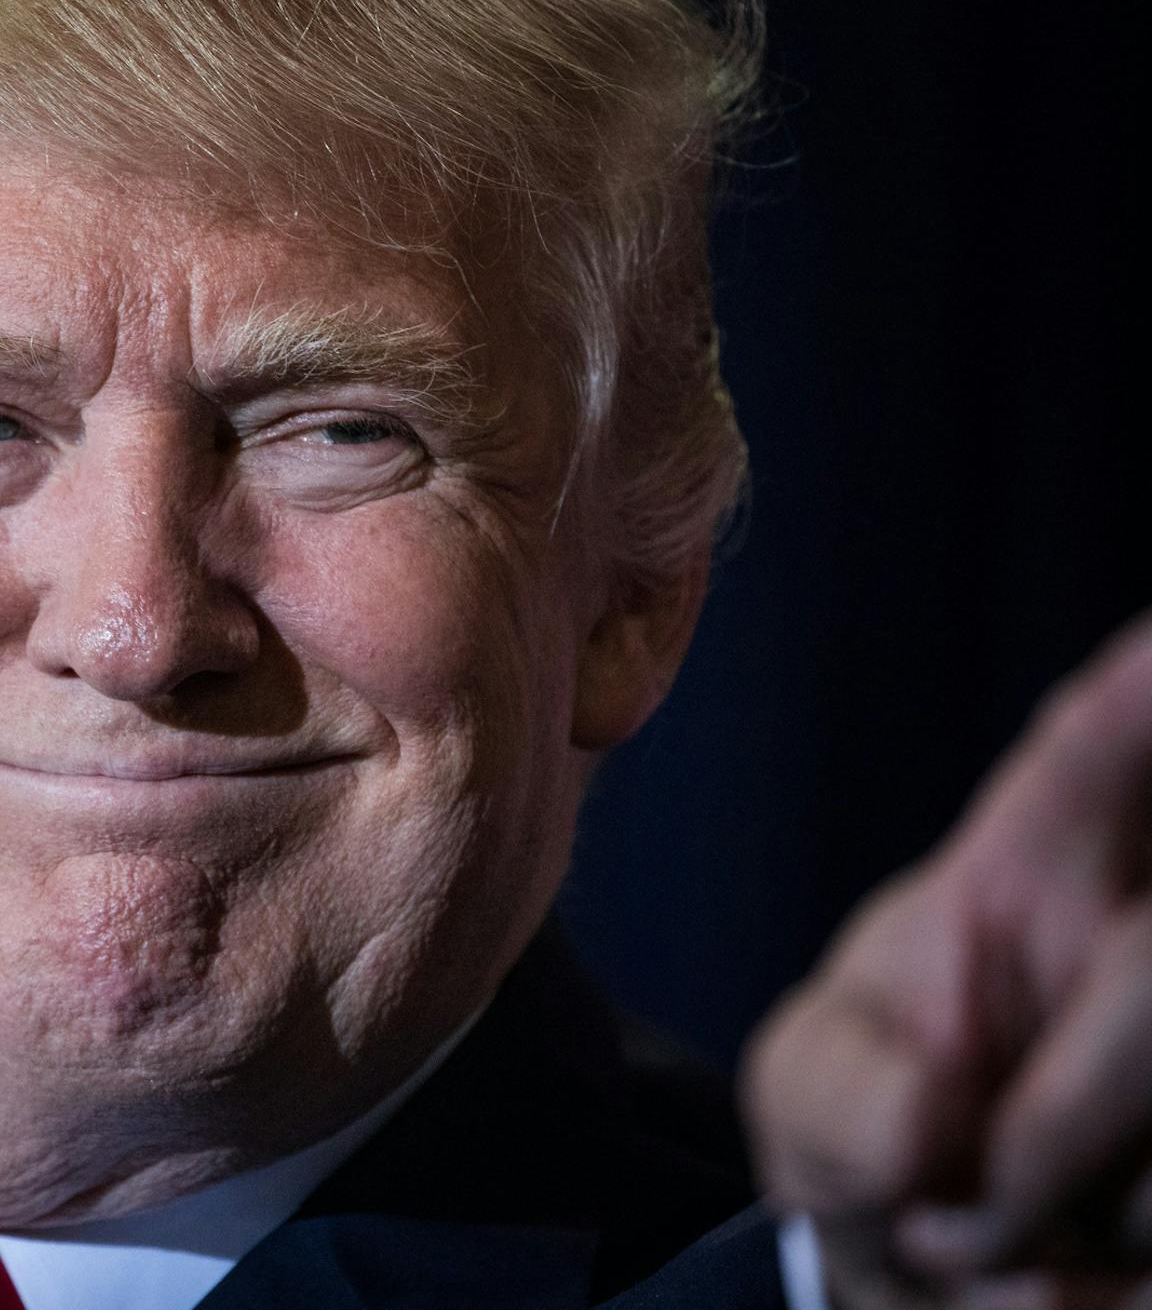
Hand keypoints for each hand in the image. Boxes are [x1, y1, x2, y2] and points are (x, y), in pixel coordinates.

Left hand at [742, 612, 1151, 1309]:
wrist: (932, 1279)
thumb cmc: (874, 1141)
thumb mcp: (816, 1098)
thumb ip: (840, 1097)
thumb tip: (936, 1115)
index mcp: (1030, 877)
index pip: (1096, 750)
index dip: (1144, 687)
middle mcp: (1147, 935)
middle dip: (1046, 1143)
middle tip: (940, 1235)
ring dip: (1072, 1241)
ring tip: (996, 1252)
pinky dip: (1107, 1298)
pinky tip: (1073, 1290)